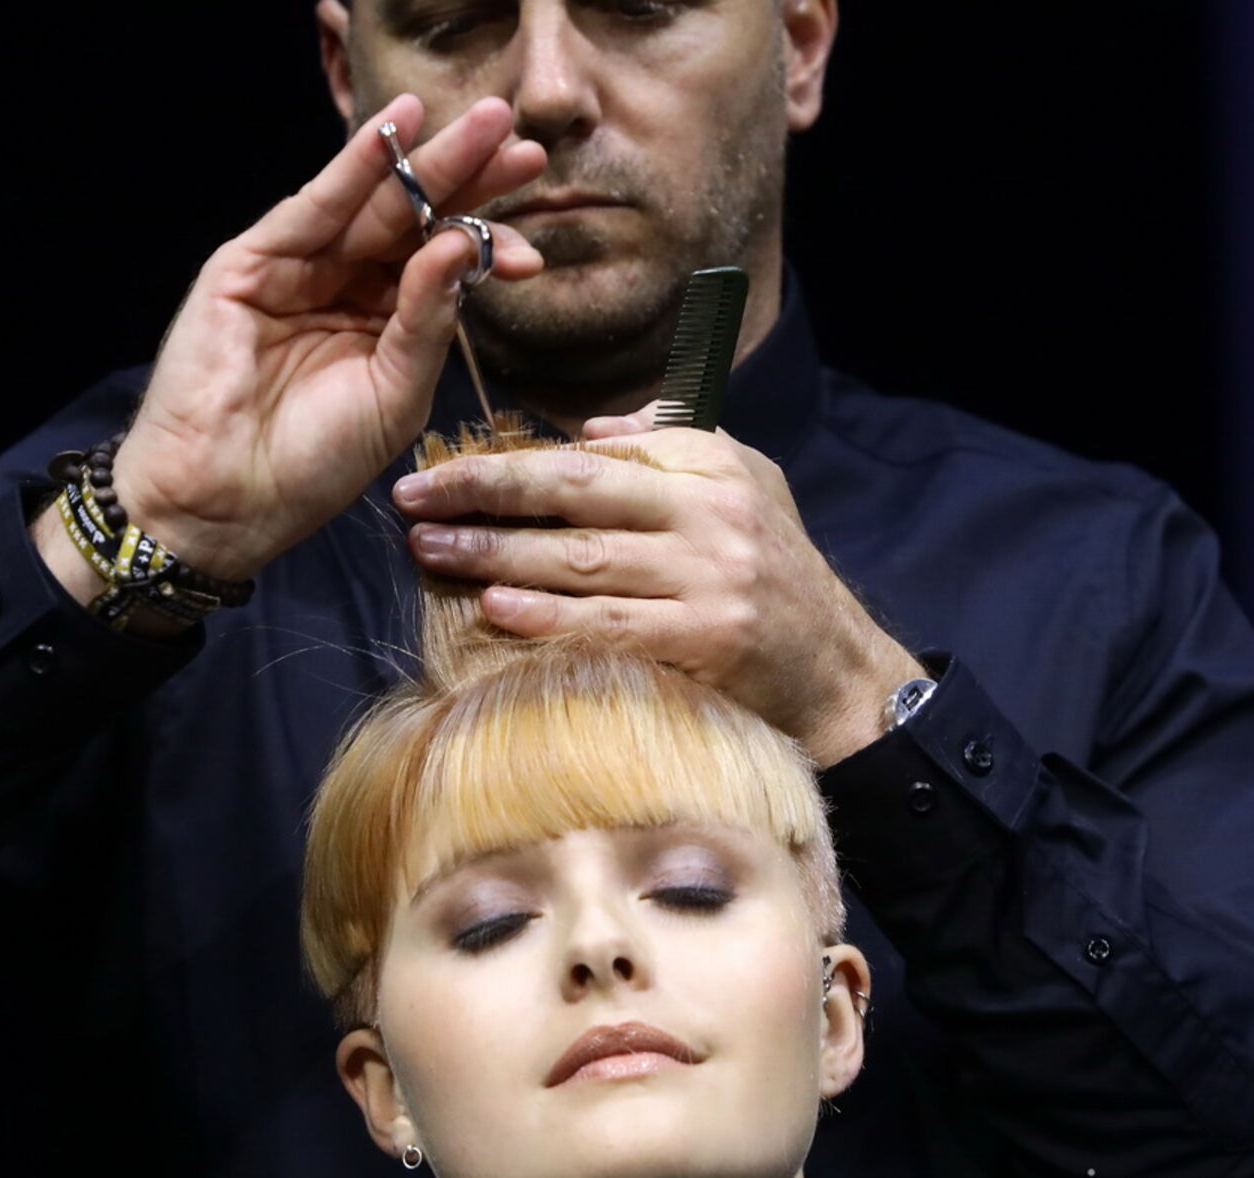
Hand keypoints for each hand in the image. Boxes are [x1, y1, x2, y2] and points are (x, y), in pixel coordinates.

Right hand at [109, 94, 545, 579]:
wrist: (227, 501)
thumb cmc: (313, 463)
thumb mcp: (396, 393)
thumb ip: (429, 320)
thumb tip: (463, 246)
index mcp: (381, 323)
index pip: (440, 261)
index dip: (484, 240)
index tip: (531, 240)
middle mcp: (342, 287)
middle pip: (413, 219)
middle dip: (468, 180)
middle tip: (521, 142)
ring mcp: (295, 270)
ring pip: (371, 204)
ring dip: (424, 159)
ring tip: (484, 122)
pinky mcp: (249, 264)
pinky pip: (311, 209)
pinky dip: (352, 167)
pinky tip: (394, 131)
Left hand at [391, 410, 927, 766]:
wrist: (838, 673)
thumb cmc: (779, 575)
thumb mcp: (746, 486)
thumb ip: (669, 448)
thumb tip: (586, 429)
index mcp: (709, 473)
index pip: (596, 457)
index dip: (513, 460)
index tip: (444, 468)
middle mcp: (709, 521)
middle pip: (577, 496)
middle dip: (487, 492)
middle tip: (414, 498)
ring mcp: (706, 586)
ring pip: (582, 563)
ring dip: (497, 556)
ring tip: (432, 551)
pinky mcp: (704, 647)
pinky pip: (610, 629)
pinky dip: (548, 619)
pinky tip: (494, 611)